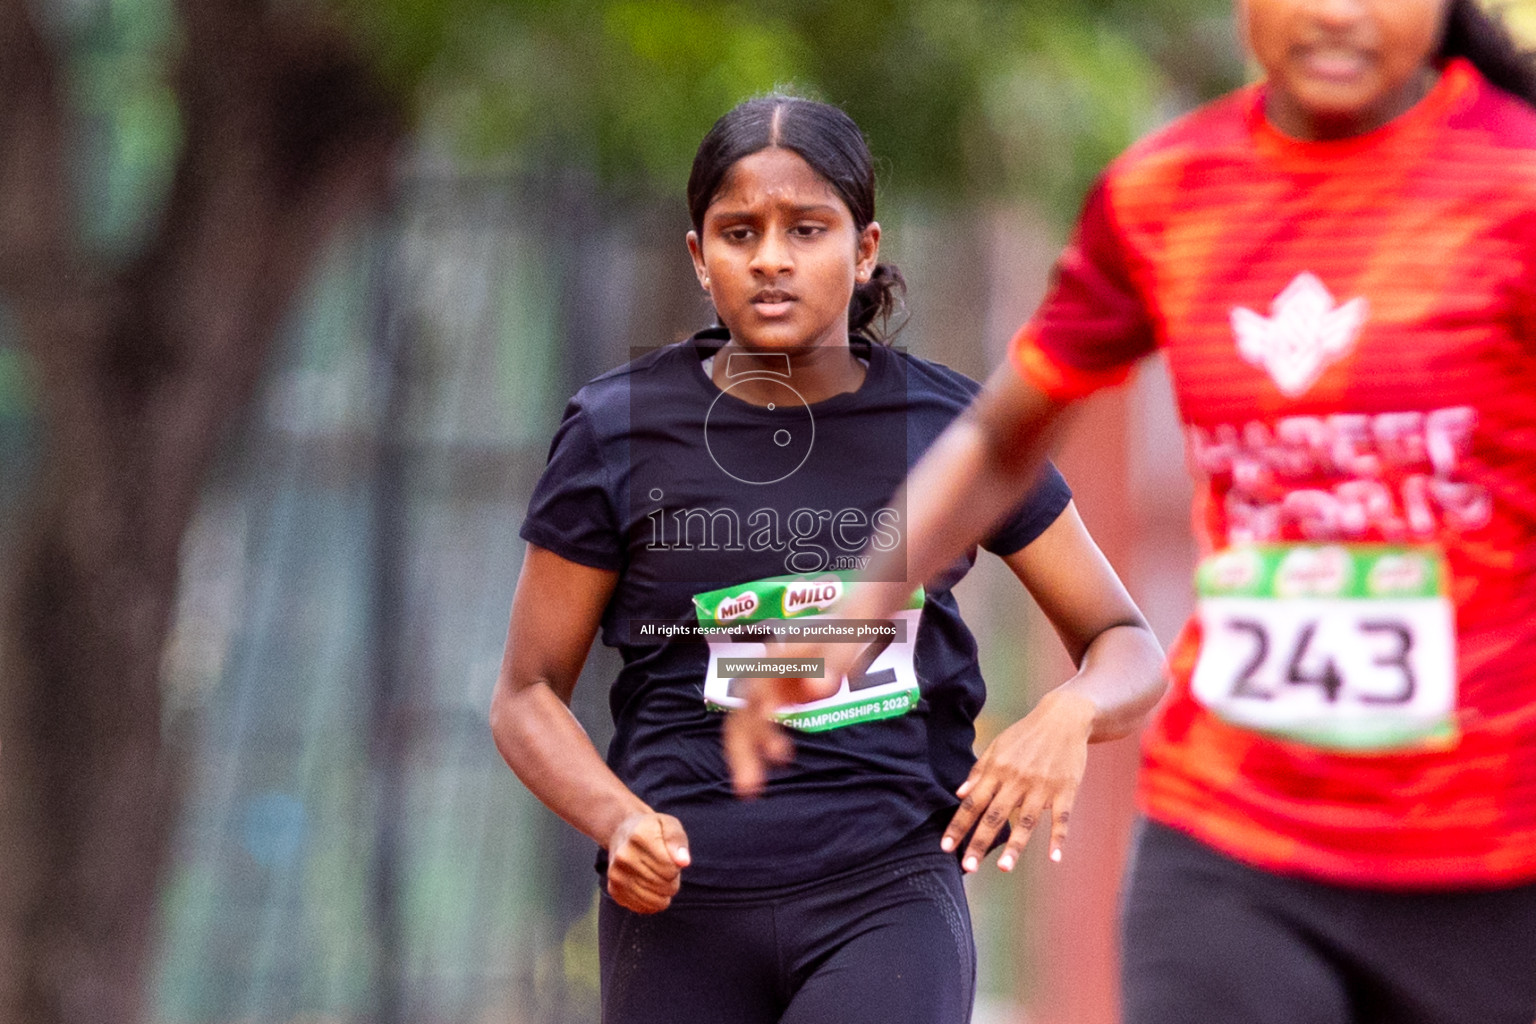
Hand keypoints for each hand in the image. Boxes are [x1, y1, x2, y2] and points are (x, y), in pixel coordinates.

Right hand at [606, 810, 690, 912]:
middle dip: (671, 879)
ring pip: (654, 900)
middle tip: (664, 866)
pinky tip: (648, 886)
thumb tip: (683, 862)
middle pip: (663, 885)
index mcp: (639, 836)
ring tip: (657, 876)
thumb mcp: (669, 825)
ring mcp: (616, 874)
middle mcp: (623, 856)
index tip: (669, 856)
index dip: (676, 866)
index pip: (669, 867)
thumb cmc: (652, 830)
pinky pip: (642, 908)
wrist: (622, 832)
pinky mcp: (614, 890)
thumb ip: (677, 841)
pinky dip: (652, 902)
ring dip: (663, 892)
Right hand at [722, 641, 853, 798]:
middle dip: (742, 750)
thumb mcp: (846, 645)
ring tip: (751, 789)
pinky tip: (781, 759)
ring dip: (746, 754)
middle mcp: (765, 674)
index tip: (771, 738)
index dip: (760, 714)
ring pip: (746, 723)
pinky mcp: (776, 698)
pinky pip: (760, 725)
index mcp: (778, 658)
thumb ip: (833, 665)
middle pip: (743, 713)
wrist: (851, 624)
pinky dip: (761, 745)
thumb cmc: (849, 631)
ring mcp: (769, 687)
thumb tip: (817, 690)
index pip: (759, 690)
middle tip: (748, 789)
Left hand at [942, 688, 1094, 872]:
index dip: (958, 825)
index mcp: (997, 770)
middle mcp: (1016, 780)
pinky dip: (1059, 837)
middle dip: (980, 842)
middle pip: (995, 815)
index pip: (973, 802)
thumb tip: (959, 794)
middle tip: (968, 867)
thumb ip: (979, 771)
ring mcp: (1042, 786)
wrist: (1064, 718)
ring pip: (1026, 820)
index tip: (946, 847)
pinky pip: (1061, 817)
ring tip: (1003, 868)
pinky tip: (1055, 857)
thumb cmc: (1026, 734)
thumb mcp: (998, 746)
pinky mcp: (1065, 789)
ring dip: (1015, 845)